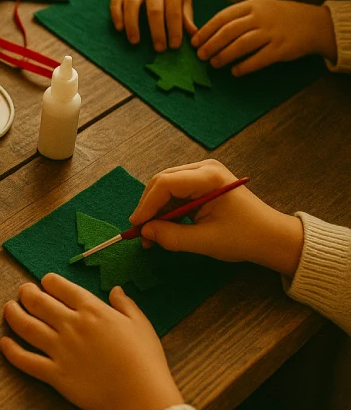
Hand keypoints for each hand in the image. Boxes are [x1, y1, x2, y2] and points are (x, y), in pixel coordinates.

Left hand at [1, 275, 182, 409]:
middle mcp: (71, 325)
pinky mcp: (55, 374)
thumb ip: (125, 304)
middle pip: (39, 302)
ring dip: (13, 314)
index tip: (45, 281)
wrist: (139, 396)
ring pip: (27, 326)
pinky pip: (26, 360)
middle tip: (22, 291)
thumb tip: (115, 290)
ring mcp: (60, 349)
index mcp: (92, 310)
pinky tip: (4, 343)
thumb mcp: (140, 324)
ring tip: (8, 308)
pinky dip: (11, 351)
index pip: (61, 287)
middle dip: (27, 293)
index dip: (49, 281)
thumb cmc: (144, 360)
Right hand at [111, 0, 195, 51]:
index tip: (175, 45)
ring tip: (135, 41)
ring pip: (131, 3)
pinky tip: (119, 27)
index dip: (174, 29)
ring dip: (132, 24)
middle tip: (159, 49)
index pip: (174, 10)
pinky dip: (116, 14)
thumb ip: (186, 11)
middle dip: (156, 31)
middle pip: (153, 9)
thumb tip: (193, 34)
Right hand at [131, 160, 303, 275]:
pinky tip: (164, 227)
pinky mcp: (203, 183)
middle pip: (162, 182)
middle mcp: (204, 168)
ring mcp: (204, 174)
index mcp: (208, 177)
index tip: (137, 226)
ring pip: (166, 187)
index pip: (165, 183)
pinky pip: (176, 192)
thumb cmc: (245, 238)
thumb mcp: (205, 241)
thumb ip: (171, 237)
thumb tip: (144, 233)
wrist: (273, 237)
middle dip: (149, 207)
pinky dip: (167, 209)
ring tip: (151, 234)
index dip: (146, 204)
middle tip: (141, 232)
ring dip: (156, 209)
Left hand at [192, 0, 336, 75]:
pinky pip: (259, 59)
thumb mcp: (259, 8)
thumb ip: (237, 17)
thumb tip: (209, 34)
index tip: (194, 42)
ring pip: (242, 45)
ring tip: (214, 64)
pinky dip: (244, 66)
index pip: (222, 17)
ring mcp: (272, 32)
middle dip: (211, 44)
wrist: (314, 23)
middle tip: (200, 56)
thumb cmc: (278, 17)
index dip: (206, 31)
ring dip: (224, 56)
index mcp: (252, 5)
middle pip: (229, 31)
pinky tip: (235, 71)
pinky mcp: (281, 48)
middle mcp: (261, 17)